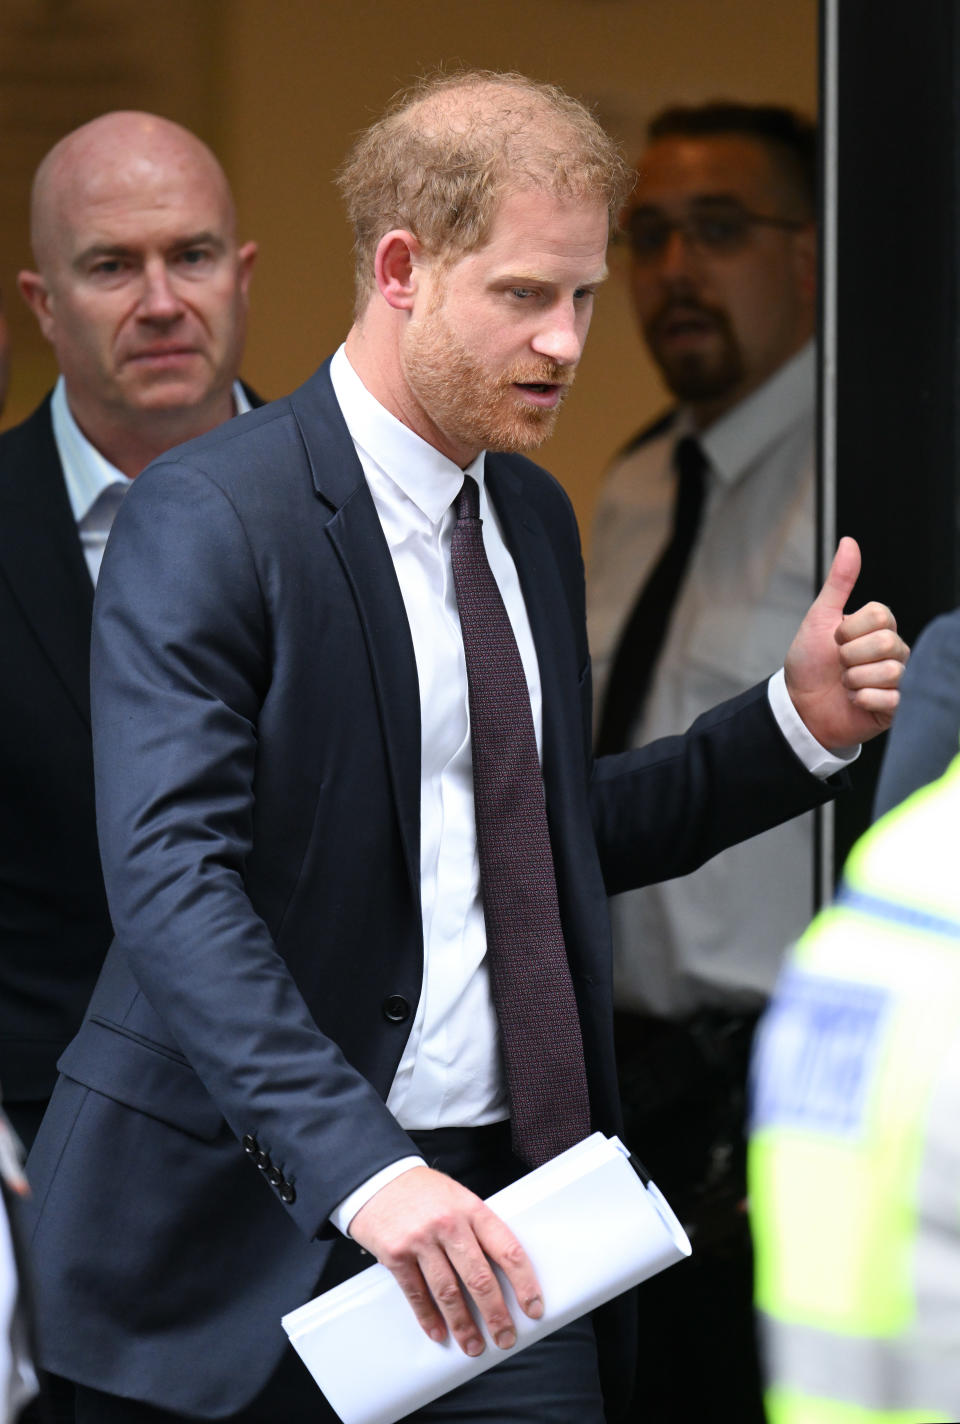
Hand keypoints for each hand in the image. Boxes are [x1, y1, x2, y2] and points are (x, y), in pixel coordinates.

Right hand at [348, 1166, 542, 1355]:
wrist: (378, 1179)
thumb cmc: (424, 1192)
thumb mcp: (458, 1198)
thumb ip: (478, 1230)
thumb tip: (502, 1273)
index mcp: (472, 1209)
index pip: (507, 1249)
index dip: (524, 1283)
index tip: (533, 1307)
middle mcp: (449, 1225)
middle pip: (479, 1278)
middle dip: (496, 1315)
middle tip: (505, 1338)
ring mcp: (421, 1240)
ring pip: (448, 1292)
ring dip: (464, 1324)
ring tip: (474, 1345)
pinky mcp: (395, 1255)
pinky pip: (416, 1293)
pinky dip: (429, 1317)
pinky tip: (439, 1332)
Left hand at [785, 536, 908, 748]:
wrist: (798, 705)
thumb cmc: (810, 661)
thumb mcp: (820, 617)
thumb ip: (839, 581)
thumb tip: (849, 541)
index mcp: (880, 627)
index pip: (880, 615)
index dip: (849, 630)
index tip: (834, 640)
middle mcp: (894, 651)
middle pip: (887, 642)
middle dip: (850, 656)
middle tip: (839, 665)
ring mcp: (898, 679)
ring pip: (890, 671)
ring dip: (854, 680)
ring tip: (845, 684)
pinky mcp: (896, 706)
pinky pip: (890, 699)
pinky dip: (862, 700)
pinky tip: (853, 701)